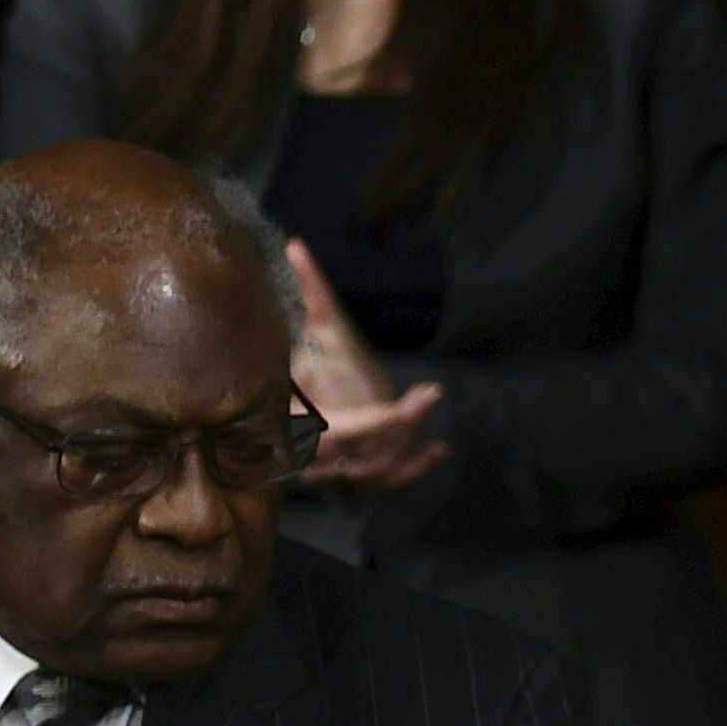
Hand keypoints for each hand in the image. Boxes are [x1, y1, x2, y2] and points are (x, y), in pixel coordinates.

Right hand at [285, 239, 449, 492]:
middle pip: (364, 454)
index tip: (410, 404)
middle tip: (424, 398)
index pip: (341, 429)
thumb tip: (296, 245)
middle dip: (398, 428)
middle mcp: (314, 449)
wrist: (288, 397)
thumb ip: (309, 292)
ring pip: (375, 469)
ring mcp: (331, 467)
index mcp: (298, 418)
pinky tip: (438, 449)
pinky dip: (412, 468)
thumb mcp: (312, 328)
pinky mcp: (350, 474)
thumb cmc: (303, 356)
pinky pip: (382, 481)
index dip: (375, 422)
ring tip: (423, 403)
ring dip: (405, 446)